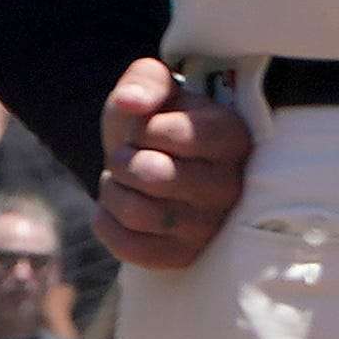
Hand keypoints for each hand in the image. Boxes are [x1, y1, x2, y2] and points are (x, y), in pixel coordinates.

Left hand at [91, 60, 250, 270]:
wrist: (156, 163)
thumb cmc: (157, 123)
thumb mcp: (155, 90)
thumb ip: (145, 82)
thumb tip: (130, 102)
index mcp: (232, 139)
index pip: (176, 134)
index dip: (143, 129)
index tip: (146, 128)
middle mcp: (230, 187)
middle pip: (153, 176)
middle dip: (123, 161)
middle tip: (127, 157)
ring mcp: (210, 227)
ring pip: (138, 213)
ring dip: (112, 192)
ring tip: (121, 182)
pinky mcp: (185, 256)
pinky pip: (129, 247)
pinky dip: (107, 223)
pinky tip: (117, 209)